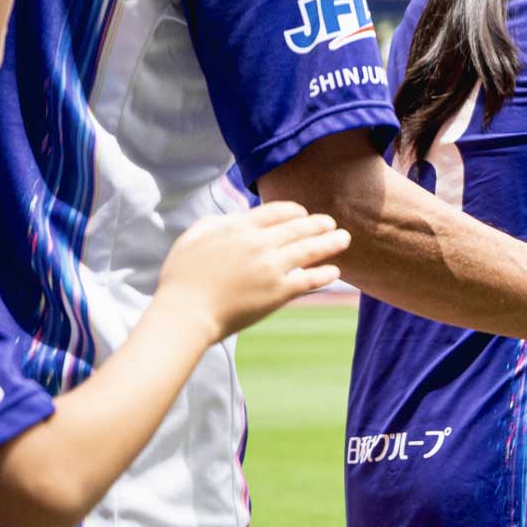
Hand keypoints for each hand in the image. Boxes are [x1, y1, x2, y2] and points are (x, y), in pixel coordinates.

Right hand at [152, 202, 349, 343]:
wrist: (184, 314)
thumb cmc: (182, 278)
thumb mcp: (193, 237)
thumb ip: (217, 223)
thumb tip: (236, 218)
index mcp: (239, 227)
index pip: (279, 211)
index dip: (296, 211)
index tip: (303, 214)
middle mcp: (259, 244)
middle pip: (300, 227)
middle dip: (320, 223)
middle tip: (331, 223)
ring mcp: (271, 268)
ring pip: (311, 250)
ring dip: (331, 242)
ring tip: (344, 238)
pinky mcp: (278, 292)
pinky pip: (310, 280)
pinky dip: (325, 274)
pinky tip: (334, 271)